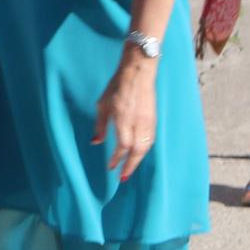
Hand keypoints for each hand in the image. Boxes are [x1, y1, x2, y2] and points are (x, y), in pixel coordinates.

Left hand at [94, 49, 157, 181]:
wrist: (138, 72)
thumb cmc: (118, 86)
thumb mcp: (103, 104)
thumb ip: (100, 125)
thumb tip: (96, 143)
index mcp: (124, 119)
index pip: (122, 146)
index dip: (117, 159)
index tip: (111, 167)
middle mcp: (138, 123)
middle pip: (137, 151)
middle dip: (130, 166)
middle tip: (123, 177)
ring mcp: (148, 121)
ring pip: (146, 147)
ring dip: (138, 160)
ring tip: (130, 168)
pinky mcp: (153, 119)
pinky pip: (150, 140)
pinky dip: (144, 149)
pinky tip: (138, 153)